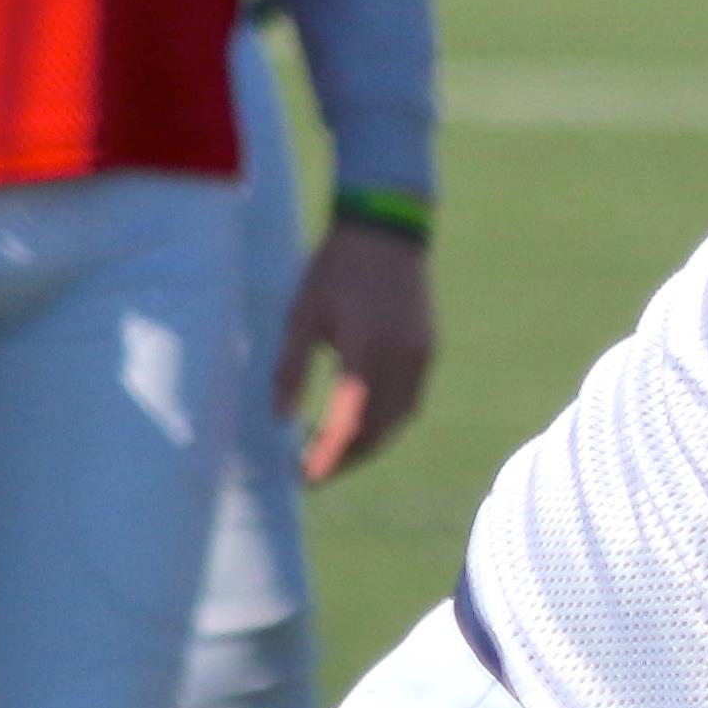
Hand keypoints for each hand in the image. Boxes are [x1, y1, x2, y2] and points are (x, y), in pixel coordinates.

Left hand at [275, 221, 434, 482]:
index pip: (349, 422)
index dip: (327, 456)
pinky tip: (361, 421)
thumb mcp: (302, 314)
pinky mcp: (427, 351)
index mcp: (366, 351)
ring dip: (368, 443)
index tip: (304, 478)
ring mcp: (420, 357)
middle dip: (346, 458)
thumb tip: (281, 418)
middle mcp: (400, 361)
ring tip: (334, 452)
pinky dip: (385, 421)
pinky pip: (409, 401)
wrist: (387, 230)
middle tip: (313, 471)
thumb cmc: (336, 268)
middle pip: (377, 430)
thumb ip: (292, 368)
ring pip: (398, 420)